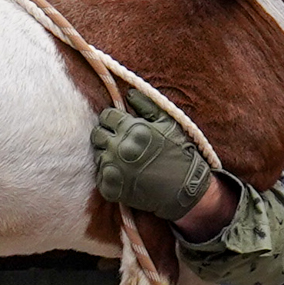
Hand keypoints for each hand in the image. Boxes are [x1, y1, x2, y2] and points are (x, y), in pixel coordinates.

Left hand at [90, 102, 213, 220]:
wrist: (186, 191)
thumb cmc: (181, 154)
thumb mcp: (169, 124)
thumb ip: (147, 105)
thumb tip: (129, 93)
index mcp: (132, 129)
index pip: (106, 116)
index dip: (112, 120)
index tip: (120, 127)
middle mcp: (119, 148)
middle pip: (97, 135)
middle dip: (107, 136)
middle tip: (121, 144)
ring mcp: (113, 169)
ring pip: (97, 155)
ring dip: (108, 156)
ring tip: (126, 162)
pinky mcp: (110, 189)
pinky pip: (100, 177)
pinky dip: (109, 176)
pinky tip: (125, 176)